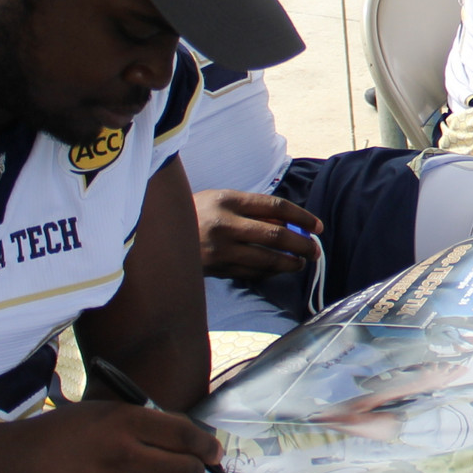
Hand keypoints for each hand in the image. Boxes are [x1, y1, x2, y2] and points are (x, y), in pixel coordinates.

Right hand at [0, 400, 219, 472]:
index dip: (206, 444)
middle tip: (193, 467)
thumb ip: (144, 421)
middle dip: (195, 469)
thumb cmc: (58, 433)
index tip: (214, 451)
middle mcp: (123, 456)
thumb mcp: (102, 412)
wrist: (10, 469)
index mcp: (124, 422)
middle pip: (184, 470)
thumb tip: (187, 434)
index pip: (184, 435)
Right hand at [194, 189, 321, 278]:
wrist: (155, 232)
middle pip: (275, 235)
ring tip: (301, 264)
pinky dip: (268, 273)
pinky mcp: (215, 268)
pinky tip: (278, 271)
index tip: (318, 226)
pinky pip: (250, 273)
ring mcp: (219, 249)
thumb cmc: (196, 212)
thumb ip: (253, 210)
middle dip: (301, 245)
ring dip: (289, 264)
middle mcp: (225, 224)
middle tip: (315, 251)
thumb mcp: (222, 199)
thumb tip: (290, 223)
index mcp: (228, 200)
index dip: (302, 217)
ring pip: (266, 259)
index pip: (276, 206)